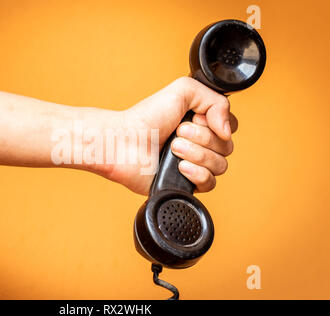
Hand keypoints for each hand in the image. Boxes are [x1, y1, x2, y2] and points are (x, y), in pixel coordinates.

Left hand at [101, 77, 236, 194]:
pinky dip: (197, 173)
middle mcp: (200, 145)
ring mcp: (194, 165)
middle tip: (177, 132)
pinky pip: (210, 184)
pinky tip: (180, 166)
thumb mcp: (184, 91)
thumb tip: (228, 130)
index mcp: (201, 124)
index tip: (194, 118)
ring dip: (196, 154)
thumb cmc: (147, 118)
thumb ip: (216, 100)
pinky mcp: (186, 184)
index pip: (230, 127)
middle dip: (202, 137)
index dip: (217, 123)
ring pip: (220, 165)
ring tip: (173, 148)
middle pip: (227, 147)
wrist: (125, 142)